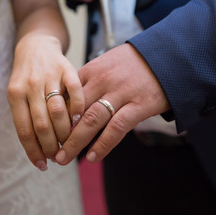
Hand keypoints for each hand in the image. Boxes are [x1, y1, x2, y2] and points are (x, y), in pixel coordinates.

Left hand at [7, 32, 83, 169]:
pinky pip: (75, 92)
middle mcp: (30, 85)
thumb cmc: (27, 75)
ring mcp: (49, 76)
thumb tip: (39, 148)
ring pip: (58, 111)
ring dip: (65, 132)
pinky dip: (78, 108)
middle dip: (51, 146)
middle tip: (58, 156)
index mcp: (15, 94)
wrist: (36, 45)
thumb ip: (27, 116)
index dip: (33, 151)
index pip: (24, 130)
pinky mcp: (66, 67)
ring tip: (69, 142)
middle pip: (41, 124)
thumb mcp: (19, 93)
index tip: (42, 165)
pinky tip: (78, 119)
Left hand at [55, 43, 170, 164]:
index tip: (49, 132)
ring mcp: (120, 93)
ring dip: (75, 142)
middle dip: (60, 133)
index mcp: (92, 71)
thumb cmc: (134, 63)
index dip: (55, 117)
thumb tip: (71, 102)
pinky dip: (103, 145)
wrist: (167, 55)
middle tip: (51, 150)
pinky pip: (116, 128)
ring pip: (91, 121)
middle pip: (74, 111)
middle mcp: (103, 82)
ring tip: (64, 159)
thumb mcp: (107, 64)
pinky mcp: (138, 105)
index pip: (66, 96)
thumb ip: (90, 81)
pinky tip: (92, 157)